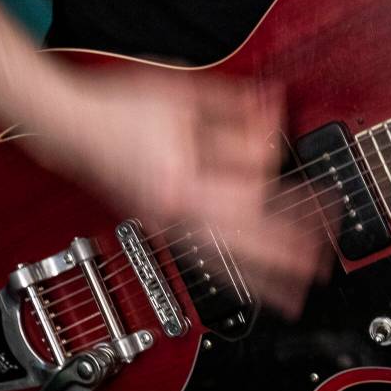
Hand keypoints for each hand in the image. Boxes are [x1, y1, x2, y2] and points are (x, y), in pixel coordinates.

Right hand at [26, 64, 330, 317]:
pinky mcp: (164, 229)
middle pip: (245, 243)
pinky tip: (251, 283)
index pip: (250, 182)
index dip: (277, 166)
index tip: (301, 167)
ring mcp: (169, 226)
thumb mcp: (183, 95)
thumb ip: (234, 108)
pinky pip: (206, 261)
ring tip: (294, 295)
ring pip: (225, 263)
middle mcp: (177, 212)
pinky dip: (234, 276)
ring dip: (264, 280)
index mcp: (183, 179)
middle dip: (286, 256)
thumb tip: (273, 112)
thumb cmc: (118, 110)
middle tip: (320, 268)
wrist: (70, 128)